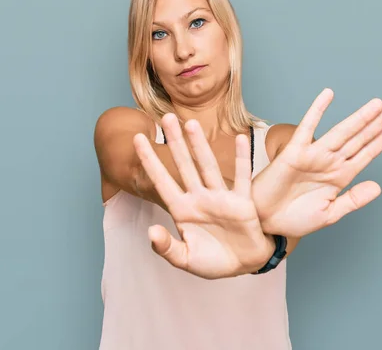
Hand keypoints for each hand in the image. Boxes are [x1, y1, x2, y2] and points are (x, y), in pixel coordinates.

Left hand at [133, 113, 273, 279]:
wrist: (244, 264)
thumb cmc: (214, 261)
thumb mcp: (186, 260)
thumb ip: (167, 248)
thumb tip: (151, 232)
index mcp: (182, 210)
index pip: (162, 181)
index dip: (150, 161)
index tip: (137, 139)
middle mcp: (200, 198)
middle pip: (185, 165)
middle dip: (175, 142)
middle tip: (166, 117)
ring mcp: (221, 198)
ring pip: (208, 166)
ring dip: (200, 145)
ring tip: (191, 124)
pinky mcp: (242, 202)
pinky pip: (241, 177)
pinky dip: (240, 159)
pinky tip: (239, 138)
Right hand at [251, 88, 381, 236]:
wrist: (265, 222)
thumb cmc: (293, 218)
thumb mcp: (329, 214)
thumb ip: (352, 200)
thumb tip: (378, 187)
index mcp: (341, 176)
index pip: (368, 152)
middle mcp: (330, 162)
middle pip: (360, 138)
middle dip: (378, 122)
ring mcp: (314, 155)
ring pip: (342, 132)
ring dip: (360, 118)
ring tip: (377, 104)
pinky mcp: (294, 152)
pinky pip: (307, 128)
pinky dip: (317, 111)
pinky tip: (328, 95)